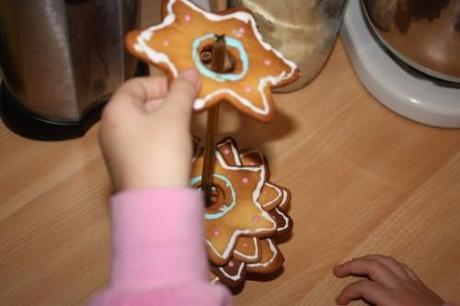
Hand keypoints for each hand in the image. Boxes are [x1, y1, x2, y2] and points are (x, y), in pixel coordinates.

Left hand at [99, 69, 200, 190]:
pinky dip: (161, 139)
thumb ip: (183, 91)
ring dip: (168, 121)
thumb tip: (190, 72)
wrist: (154, 203)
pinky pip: (144, 143)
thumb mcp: (175, 116)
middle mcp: (111, 127)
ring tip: (187, 127)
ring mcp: (116, 149)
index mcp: (116, 110)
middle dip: (168, 103)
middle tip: (191, 108)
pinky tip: (177, 148)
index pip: (137, 84)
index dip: (163, 83)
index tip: (186, 91)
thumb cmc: (161, 151)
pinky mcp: (127, 166)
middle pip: (141, 104)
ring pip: (145, 125)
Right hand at [333, 254, 444, 305]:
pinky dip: (386, 262)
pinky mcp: (420, 284)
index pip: (363, 288)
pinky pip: (400, 265)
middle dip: (351, 265)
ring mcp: (412, 283)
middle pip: (371, 266)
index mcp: (394, 300)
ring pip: (385, 260)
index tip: (340, 300)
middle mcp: (402, 287)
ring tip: (356, 262)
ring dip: (367, 259)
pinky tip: (380, 265)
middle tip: (338, 269)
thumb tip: (356, 304)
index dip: (347, 292)